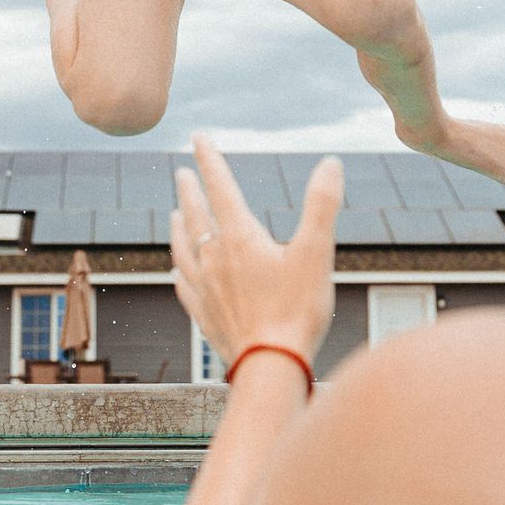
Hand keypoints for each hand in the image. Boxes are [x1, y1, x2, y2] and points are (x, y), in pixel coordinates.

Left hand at [171, 135, 341, 374]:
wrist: (270, 367)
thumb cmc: (296, 311)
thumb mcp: (317, 253)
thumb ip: (322, 205)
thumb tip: (331, 163)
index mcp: (240, 238)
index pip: (221, 188)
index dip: (210, 160)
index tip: (197, 137)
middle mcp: (215, 259)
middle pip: (196, 216)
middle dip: (189, 191)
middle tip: (181, 173)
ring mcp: (206, 288)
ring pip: (184, 248)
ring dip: (178, 227)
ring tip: (173, 214)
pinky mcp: (205, 315)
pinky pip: (185, 286)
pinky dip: (180, 270)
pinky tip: (179, 271)